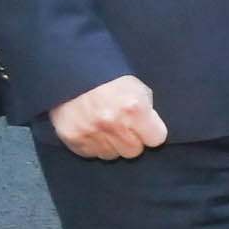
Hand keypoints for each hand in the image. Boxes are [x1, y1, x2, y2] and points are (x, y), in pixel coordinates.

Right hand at [48, 72, 167, 159]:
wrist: (72, 73)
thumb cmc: (109, 80)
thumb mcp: (137, 88)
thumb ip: (148, 111)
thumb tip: (152, 130)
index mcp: (134, 108)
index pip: (156, 139)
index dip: (151, 133)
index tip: (146, 128)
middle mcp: (112, 123)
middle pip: (133, 151)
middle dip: (131, 140)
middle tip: (122, 126)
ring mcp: (91, 132)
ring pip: (111, 155)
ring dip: (110, 144)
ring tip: (104, 126)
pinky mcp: (73, 138)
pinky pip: (91, 153)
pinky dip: (92, 145)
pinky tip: (91, 129)